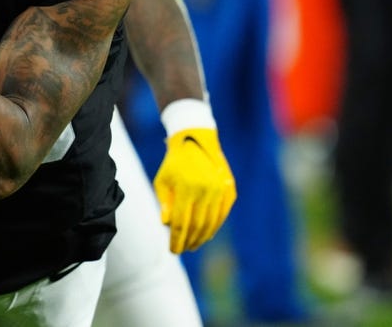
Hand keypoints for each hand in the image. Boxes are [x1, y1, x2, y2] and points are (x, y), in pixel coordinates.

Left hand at [153, 128, 236, 253]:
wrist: (195, 140)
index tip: (173, 251)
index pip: (181, 223)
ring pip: (212, 222)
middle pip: (198, 225)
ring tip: (194, 245)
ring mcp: (220, 190)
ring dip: (203, 237)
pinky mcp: (229, 189)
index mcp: (187, 188)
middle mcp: (206, 190)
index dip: (177, 240)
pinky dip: (215, 226)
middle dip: (190, 241)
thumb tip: (167, 225)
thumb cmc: (174, 163)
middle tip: (184, 250)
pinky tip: (207, 234)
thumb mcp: (162, 181)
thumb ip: (165, 203)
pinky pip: (223, 213)